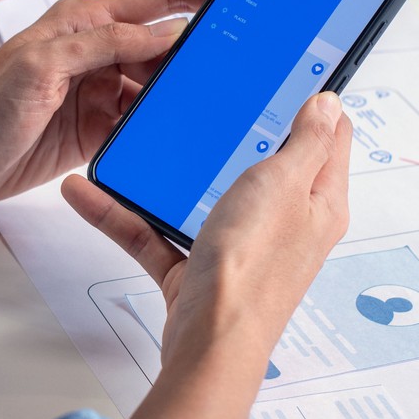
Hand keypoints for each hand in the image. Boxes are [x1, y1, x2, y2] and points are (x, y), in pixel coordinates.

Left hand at [0, 0, 214, 204]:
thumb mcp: (41, 67)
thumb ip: (103, 44)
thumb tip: (166, 31)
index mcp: (86, 20)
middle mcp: (99, 50)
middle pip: (169, 42)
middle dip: (205, 48)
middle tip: (246, 61)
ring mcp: (101, 90)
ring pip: (161, 84)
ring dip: (187, 91)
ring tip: (222, 103)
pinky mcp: (99, 128)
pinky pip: (145, 121)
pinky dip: (164, 126)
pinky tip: (186, 134)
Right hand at [62, 93, 351, 418]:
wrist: (208, 348)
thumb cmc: (251, 271)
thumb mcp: (284, 185)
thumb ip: (306, 142)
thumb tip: (330, 103)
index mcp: (317, 202)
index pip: (328, 139)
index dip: (313, 102)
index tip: (287, 70)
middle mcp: (284, 225)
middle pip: (264, 164)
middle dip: (233, 130)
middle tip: (204, 92)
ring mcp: (240, 248)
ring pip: (201, 195)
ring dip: (169, 172)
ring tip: (137, 137)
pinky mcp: (198, 271)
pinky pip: (157, 233)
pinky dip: (124, 214)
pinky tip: (88, 192)